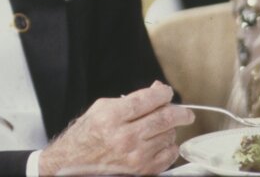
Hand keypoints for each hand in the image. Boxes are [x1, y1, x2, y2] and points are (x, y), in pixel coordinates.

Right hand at [38, 81, 193, 175]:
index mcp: (112, 117)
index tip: (166, 92)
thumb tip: (155, 91)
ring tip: (159, 129)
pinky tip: (160, 143)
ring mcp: (136, 156)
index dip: (162, 93)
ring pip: (169, 135)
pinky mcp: (143, 170)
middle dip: (180, 112)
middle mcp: (125, 137)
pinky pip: (169, 155)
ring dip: (169, 130)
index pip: (147, 100)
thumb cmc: (87, 135)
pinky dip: (169, 147)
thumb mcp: (101, 109)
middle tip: (185, 112)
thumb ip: (130, 99)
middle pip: (164, 118)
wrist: (74, 163)